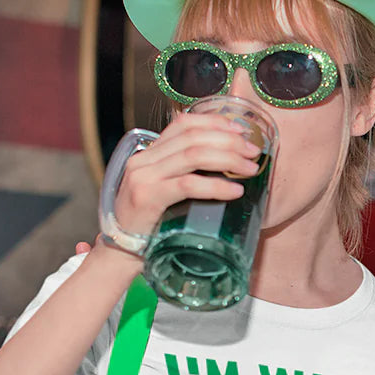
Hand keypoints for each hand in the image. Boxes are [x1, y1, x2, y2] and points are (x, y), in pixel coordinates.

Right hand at [113, 113, 264, 235]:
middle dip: (229, 141)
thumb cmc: (150, 224)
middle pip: (193, 137)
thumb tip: (224, 166)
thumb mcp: (164, 191)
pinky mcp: (148, 197)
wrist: (120, 252)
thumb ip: (183, 175)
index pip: (183, 123)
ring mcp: (144, 177)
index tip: (240, 131)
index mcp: (149, 153)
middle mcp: (144, 160)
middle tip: (253, 152)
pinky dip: (216, 186)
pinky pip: (188, 185)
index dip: (215, 122)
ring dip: (229, 159)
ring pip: (193, 155)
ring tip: (250, 169)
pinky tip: (235, 191)